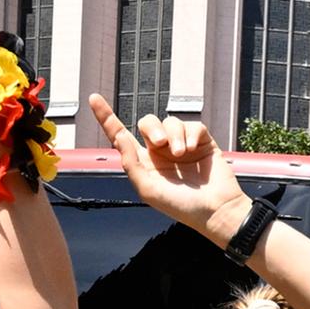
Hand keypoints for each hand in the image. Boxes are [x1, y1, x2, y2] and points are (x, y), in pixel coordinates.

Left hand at [89, 99, 248, 237]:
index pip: (121, 135)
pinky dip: (191, 134)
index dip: (106, 116)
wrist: (216, 210)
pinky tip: (193, 148)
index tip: (93, 98)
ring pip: (171, 121)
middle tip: (161, 144)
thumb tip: (118, 138)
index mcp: (144, 163)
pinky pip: (193, 125)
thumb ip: (131, 164)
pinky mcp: (201, 142)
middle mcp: (160, 151)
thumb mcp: (149, 191)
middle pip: (147, 122)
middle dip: (153, 128)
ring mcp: (180, 145)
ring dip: (174, 135)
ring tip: (181, 154)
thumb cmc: (182, 206)